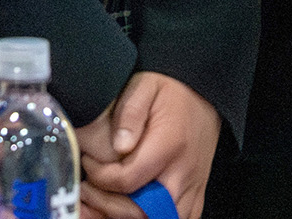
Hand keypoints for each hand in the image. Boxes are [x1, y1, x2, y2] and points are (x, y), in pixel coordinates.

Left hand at [77, 72, 221, 218]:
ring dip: (126, 216)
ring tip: (102, 201)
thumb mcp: (145, 86)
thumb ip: (130, 112)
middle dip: (106, 205)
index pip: (128, 180)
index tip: (87, 162)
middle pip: (142, 211)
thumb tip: (119, 145)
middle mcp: (183, 173)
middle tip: (87, 189)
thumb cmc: (172, 90)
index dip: (99, 177)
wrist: (204, 93)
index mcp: (168, 146)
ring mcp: (192, 187)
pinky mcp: (196, 195)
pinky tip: (126, 210)